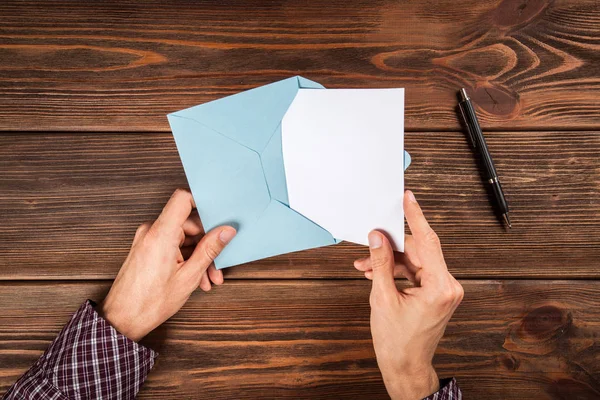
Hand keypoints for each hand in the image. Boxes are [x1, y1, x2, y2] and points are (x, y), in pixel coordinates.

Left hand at [98, 189, 235, 341]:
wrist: (123, 319)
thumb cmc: (150, 302)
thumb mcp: (189, 276)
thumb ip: (210, 249)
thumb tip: (226, 231)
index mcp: (161, 234)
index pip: (182, 199)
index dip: (202, 202)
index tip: (219, 214)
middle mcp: (152, 231)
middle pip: (188, 223)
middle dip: (207, 243)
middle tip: (219, 263)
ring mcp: (148, 239)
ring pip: (183, 238)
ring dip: (199, 256)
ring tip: (209, 278)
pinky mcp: (147, 248)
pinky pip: (173, 246)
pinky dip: (186, 258)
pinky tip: (197, 278)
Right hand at [354, 190, 462, 399]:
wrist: (405, 366)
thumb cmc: (397, 341)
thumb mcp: (382, 298)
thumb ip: (380, 263)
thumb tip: (377, 237)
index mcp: (440, 288)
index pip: (428, 241)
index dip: (415, 217)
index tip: (408, 199)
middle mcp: (448, 286)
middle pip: (418, 251)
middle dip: (391, 247)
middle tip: (369, 244)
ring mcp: (444, 290)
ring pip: (414, 261)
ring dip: (390, 261)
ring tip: (366, 266)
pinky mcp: (437, 293)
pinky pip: (416, 272)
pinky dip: (397, 271)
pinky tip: (377, 273)